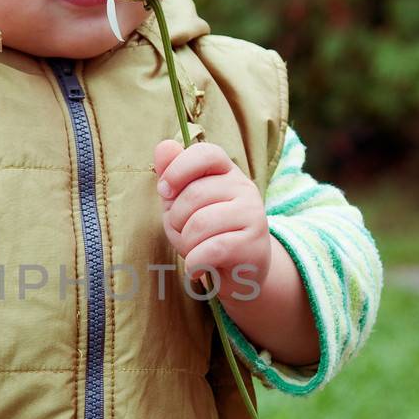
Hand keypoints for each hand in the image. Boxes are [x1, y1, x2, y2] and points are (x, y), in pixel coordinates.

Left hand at [154, 139, 271, 295]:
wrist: (238, 272)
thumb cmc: (205, 233)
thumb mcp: (182, 202)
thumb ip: (172, 174)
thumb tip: (163, 146)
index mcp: (226, 171)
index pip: (204, 153)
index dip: (177, 170)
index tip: (164, 191)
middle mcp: (244, 188)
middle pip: (195, 194)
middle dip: (176, 220)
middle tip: (183, 233)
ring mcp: (253, 215)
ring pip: (201, 224)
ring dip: (186, 243)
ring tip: (194, 250)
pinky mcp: (254, 245)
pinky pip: (212, 250)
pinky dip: (195, 263)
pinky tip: (198, 268)